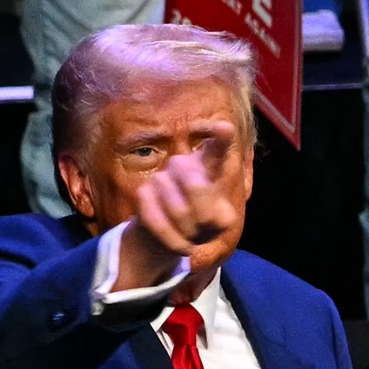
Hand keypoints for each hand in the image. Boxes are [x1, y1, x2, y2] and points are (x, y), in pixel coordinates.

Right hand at [116, 122, 240, 289]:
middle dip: (204, 216)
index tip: (225, 128)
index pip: (217, 150)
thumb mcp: (221, 222)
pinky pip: (159, 223)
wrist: (169, 237)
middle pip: (197, 187)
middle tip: (205, 225)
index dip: (221, 139)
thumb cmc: (203, 224)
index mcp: (210, 166)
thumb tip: (207, 214)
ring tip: (189, 232)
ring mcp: (161, 176)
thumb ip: (220, 216)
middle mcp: (184, 163)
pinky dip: (173, 240)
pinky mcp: (142, 192)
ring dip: (188, 232)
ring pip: (179, 211)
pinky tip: (178, 240)